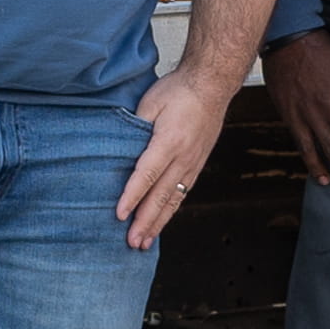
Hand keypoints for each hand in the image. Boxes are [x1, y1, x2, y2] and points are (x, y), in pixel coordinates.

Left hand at [123, 59, 233, 244]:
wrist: (211, 86)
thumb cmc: (178, 91)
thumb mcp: (150, 102)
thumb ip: (134, 126)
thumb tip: (118, 147)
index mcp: (168, 141)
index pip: (146, 174)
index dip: (132, 196)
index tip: (119, 215)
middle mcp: (183, 158)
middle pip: (160, 196)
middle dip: (145, 221)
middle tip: (131, 242)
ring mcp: (192, 164)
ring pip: (173, 200)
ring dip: (158, 222)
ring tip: (145, 242)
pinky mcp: (197, 165)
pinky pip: (182, 194)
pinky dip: (171, 211)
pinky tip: (162, 222)